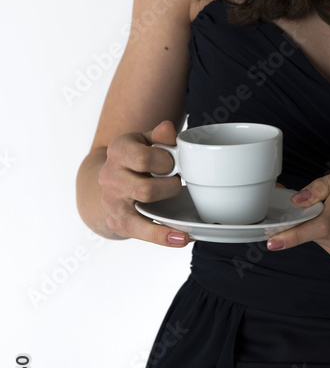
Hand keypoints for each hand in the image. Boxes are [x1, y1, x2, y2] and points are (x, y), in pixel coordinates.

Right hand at [99, 119, 189, 246]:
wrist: (108, 180)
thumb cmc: (135, 158)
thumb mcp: (146, 140)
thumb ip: (160, 136)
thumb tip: (168, 129)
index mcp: (118, 151)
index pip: (143, 159)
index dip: (165, 162)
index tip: (173, 163)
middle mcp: (110, 177)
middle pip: (145, 189)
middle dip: (170, 188)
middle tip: (176, 183)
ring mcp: (112, 201)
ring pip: (139, 214)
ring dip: (167, 215)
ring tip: (183, 218)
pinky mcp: (117, 221)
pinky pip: (140, 232)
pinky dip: (162, 236)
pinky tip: (181, 238)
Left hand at [266, 163, 329, 260]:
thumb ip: (322, 186)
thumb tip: (296, 200)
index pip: (317, 225)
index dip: (292, 234)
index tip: (272, 242)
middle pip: (310, 227)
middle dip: (304, 215)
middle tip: (317, 199)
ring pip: (316, 235)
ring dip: (318, 222)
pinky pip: (325, 242)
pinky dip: (327, 231)